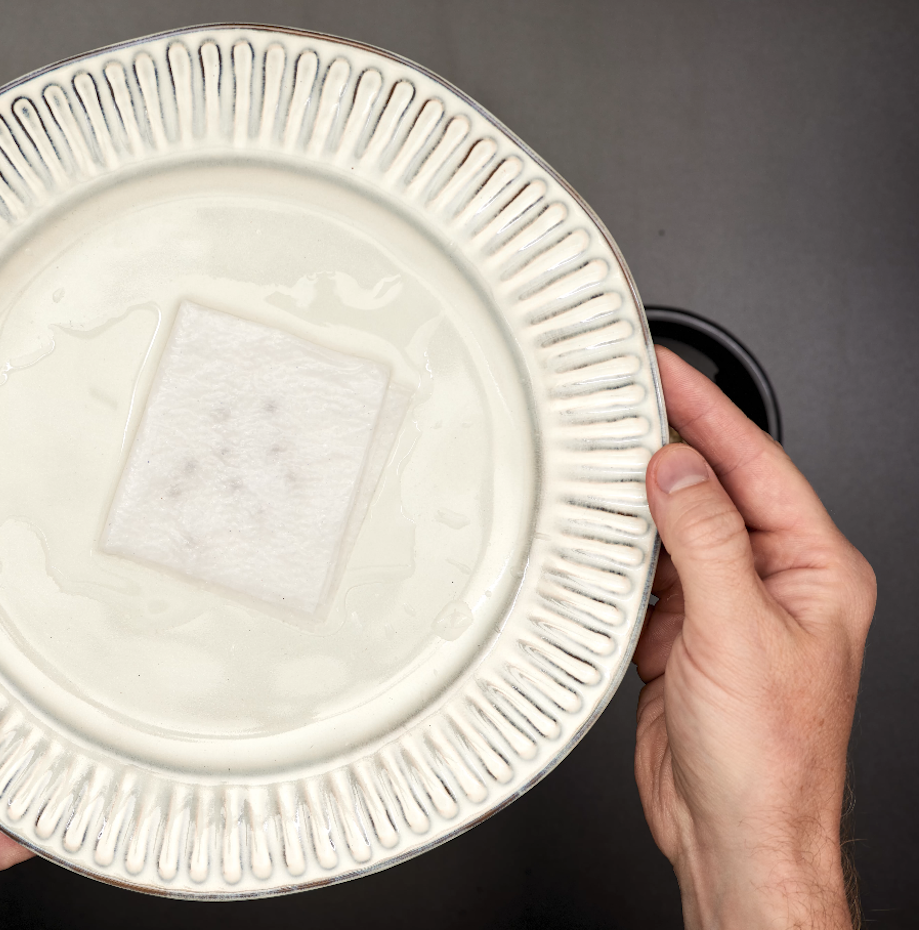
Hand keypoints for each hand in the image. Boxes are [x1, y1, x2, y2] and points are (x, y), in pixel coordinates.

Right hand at [634, 347, 874, 928]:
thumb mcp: (736, 634)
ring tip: (597, 466)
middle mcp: (773, 583)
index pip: (758, 465)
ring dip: (635, 506)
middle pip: (713, 491)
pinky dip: (615, 560)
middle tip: (619, 401)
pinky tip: (595, 544)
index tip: (667, 370)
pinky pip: (643, 578)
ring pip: (672, 533)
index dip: (709, 410)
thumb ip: (706, 542)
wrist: (734, 833)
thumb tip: (679, 472)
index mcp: (815, 571)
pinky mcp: (681, 638)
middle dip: (666, 446)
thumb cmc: (768, 758)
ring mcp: (724, 610)